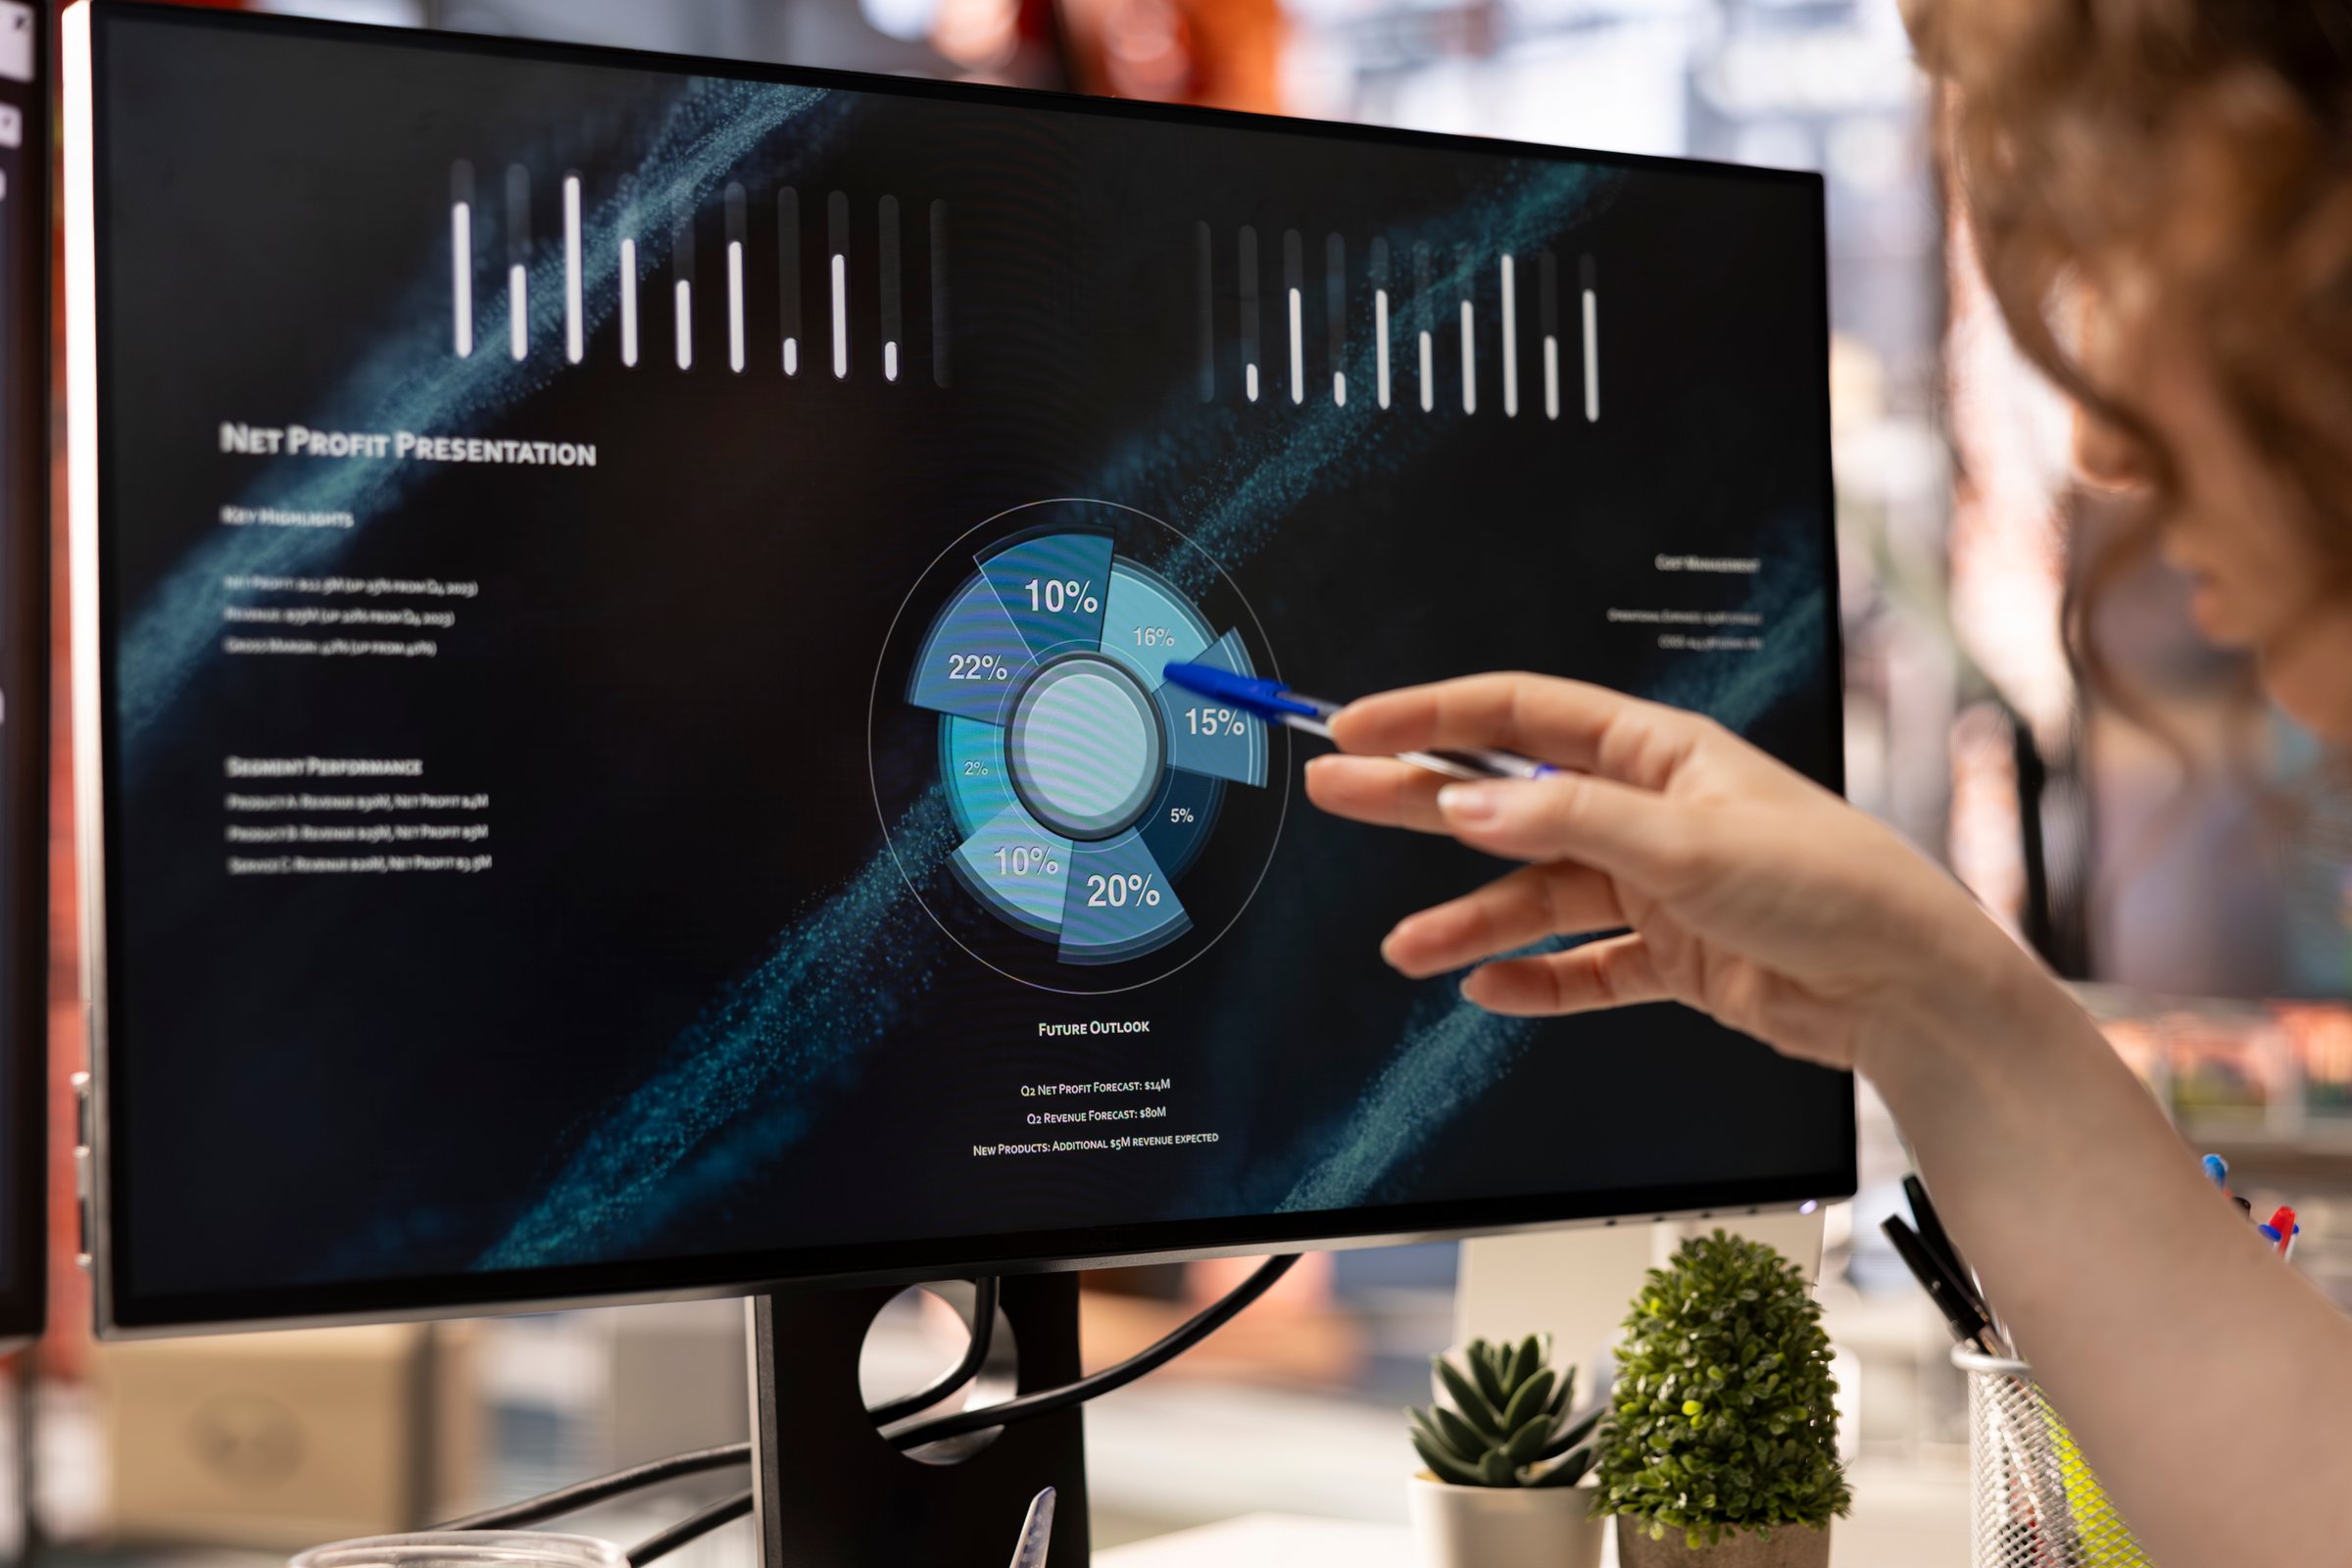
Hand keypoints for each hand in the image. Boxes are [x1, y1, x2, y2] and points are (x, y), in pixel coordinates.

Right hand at [1304, 673, 2035, 1072]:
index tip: (1361, 723)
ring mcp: (1658, 886)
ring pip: (1536, 895)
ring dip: (1471, 921)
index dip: (1434, 715)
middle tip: (1338, 791)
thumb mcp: (1691, 843)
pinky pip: (1581, 966)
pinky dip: (1535, 980)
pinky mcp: (1673, 956)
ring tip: (1407, 948)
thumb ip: (1570, 823)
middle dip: (1420, 799)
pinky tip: (1490, 988)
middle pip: (1509, 798)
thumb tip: (1467, 805)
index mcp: (1658, 753)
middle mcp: (1650, 812)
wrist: (1911, 991)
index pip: (1522, 716)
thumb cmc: (1836, 887)